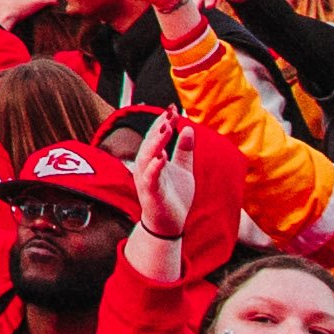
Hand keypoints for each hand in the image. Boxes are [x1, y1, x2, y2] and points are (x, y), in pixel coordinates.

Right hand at [126, 123, 205, 263]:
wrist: (169, 225)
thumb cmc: (174, 197)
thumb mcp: (184, 170)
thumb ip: (184, 151)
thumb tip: (188, 128)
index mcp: (153, 160)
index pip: (156, 136)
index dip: (163, 122)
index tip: (173, 108)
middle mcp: (145, 167)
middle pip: (149, 142)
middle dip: (158, 127)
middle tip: (169, 113)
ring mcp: (146, 180)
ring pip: (146, 156)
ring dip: (155, 142)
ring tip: (165, 128)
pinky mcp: (150, 193)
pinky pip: (150, 178)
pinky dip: (154, 167)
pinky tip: (162, 156)